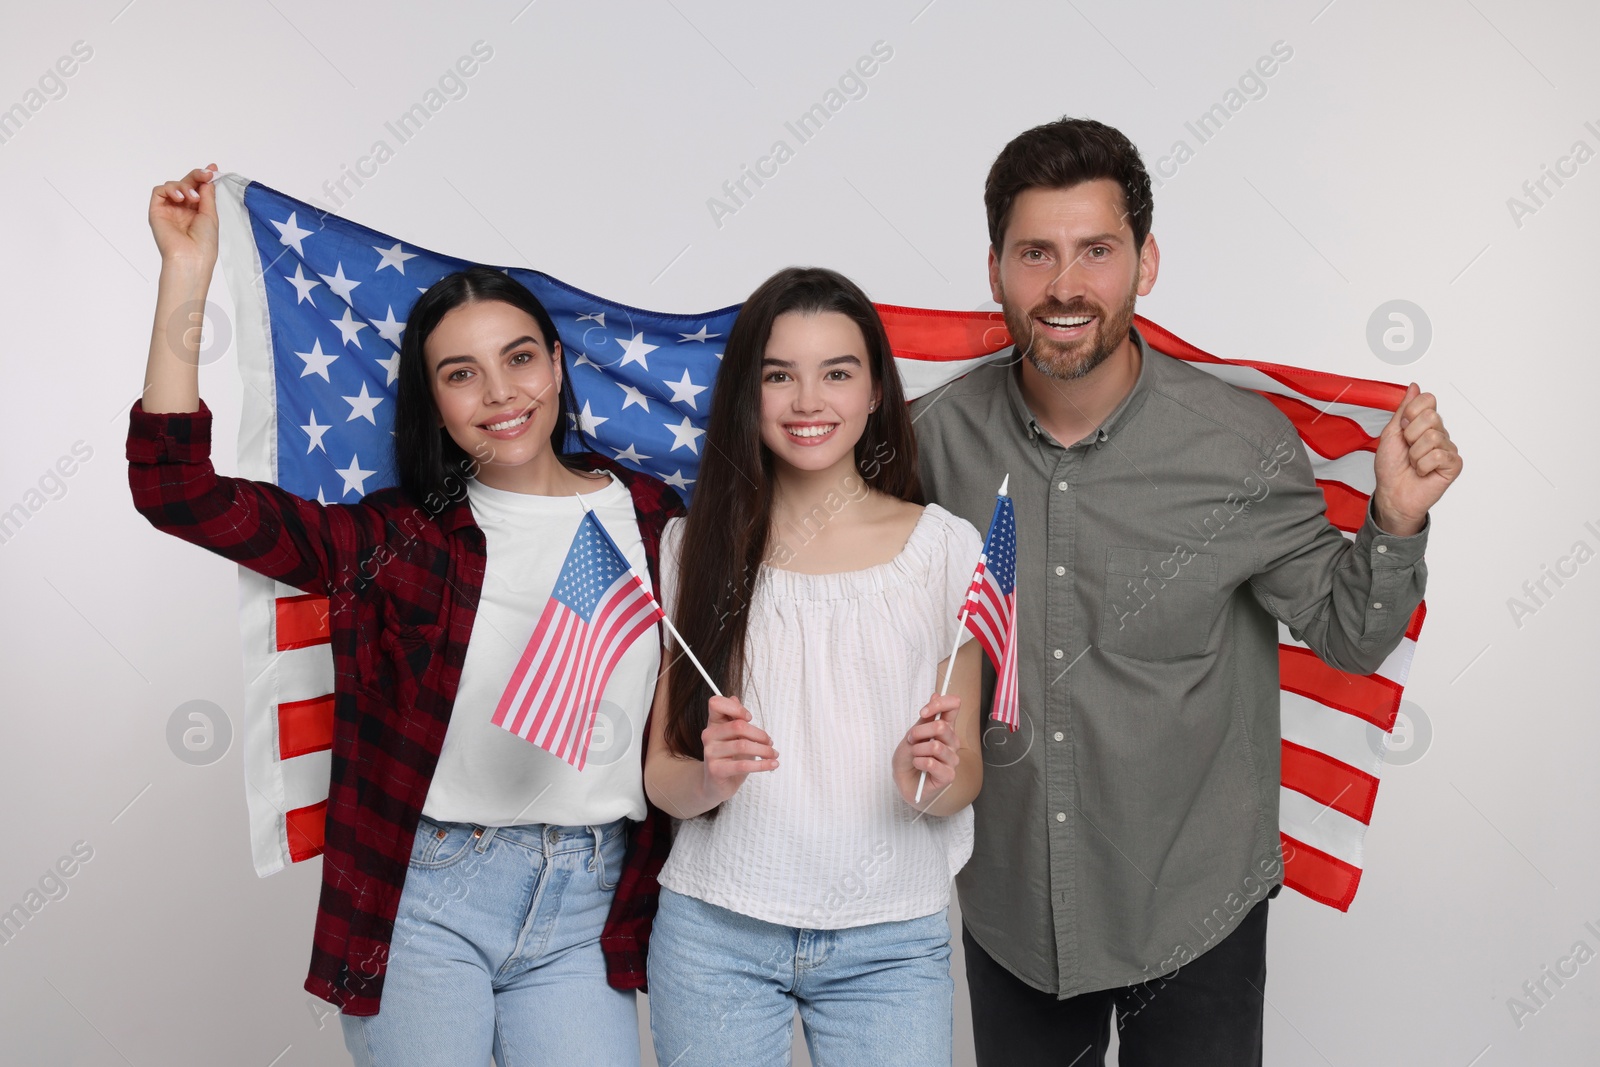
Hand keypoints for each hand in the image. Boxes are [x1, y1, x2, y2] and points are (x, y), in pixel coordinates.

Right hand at [149, 165, 219, 273]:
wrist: (191, 257)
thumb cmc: (204, 242)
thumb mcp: (210, 214)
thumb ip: (207, 195)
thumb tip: (207, 178)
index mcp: (196, 211)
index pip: (198, 189)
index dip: (203, 178)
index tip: (212, 168)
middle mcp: (182, 209)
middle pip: (185, 183)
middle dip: (196, 176)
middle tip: (206, 174)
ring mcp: (169, 209)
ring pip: (172, 185)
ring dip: (184, 186)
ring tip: (193, 198)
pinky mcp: (157, 211)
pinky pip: (159, 192)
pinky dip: (170, 190)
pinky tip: (181, 198)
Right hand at [700, 696, 777, 802]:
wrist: (715, 785)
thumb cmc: (728, 758)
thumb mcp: (732, 737)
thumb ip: (735, 718)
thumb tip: (734, 698)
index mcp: (713, 723)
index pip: (715, 703)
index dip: (735, 707)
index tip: (749, 717)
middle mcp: (708, 735)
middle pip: (738, 726)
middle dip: (760, 734)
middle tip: (770, 742)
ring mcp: (710, 753)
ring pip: (743, 745)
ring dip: (764, 750)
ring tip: (773, 754)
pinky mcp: (716, 770)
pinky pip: (743, 765)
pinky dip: (762, 765)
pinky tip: (772, 765)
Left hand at [893, 694, 961, 808]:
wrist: (903, 781)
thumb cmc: (909, 757)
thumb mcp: (913, 733)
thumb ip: (926, 717)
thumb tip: (936, 693)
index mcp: (946, 729)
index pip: (954, 706)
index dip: (939, 704)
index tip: (923, 712)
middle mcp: (952, 742)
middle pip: (941, 726)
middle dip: (919, 732)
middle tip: (911, 740)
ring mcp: (952, 759)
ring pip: (936, 746)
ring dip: (917, 750)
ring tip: (914, 756)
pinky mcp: (948, 776)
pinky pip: (931, 763)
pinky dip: (919, 762)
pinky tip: (917, 766)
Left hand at [1371, 383, 1462, 536]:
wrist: (1392, 493)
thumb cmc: (1390, 467)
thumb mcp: (1391, 433)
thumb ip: (1403, 409)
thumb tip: (1414, 387)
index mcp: (1424, 423)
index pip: (1428, 400)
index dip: (1411, 412)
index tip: (1402, 428)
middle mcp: (1439, 433)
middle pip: (1431, 417)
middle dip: (1411, 435)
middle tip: (1408, 449)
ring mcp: (1447, 448)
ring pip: (1432, 437)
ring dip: (1415, 454)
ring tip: (1413, 463)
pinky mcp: (1453, 464)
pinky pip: (1438, 455)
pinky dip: (1423, 465)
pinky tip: (1422, 472)